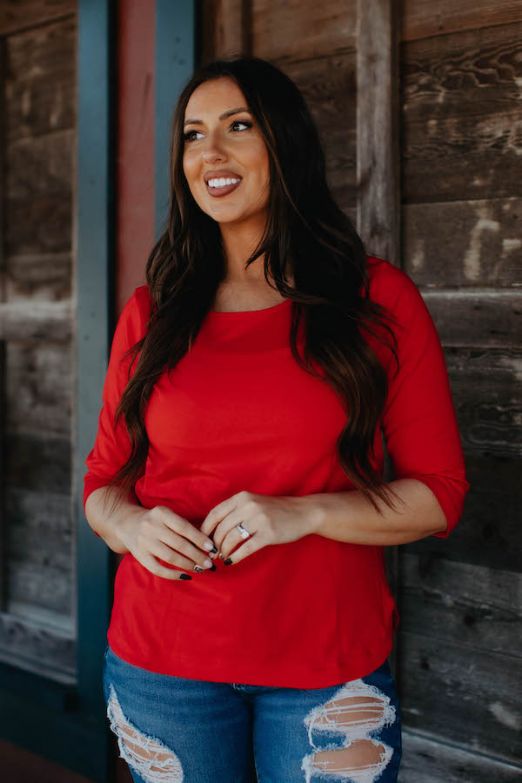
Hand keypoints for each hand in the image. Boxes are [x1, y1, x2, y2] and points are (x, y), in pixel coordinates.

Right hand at [117, 506, 217, 579]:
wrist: (127, 523)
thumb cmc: (157, 521)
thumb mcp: (168, 516)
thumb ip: (184, 526)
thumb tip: (208, 545)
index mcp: (161, 513)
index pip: (184, 528)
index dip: (199, 539)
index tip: (212, 548)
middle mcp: (151, 526)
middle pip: (179, 544)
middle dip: (197, 555)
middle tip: (210, 564)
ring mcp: (144, 542)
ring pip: (170, 557)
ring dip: (188, 565)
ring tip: (200, 569)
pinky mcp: (139, 556)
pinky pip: (158, 569)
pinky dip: (173, 574)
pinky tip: (185, 576)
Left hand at [200, 491, 316, 564]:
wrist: (302, 512)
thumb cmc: (275, 510)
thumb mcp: (253, 502)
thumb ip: (235, 511)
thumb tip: (212, 529)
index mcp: (242, 497)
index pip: (215, 513)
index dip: (205, 529)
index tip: (202, 540)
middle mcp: (249, 506)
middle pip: (221, 528)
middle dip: (214, 543)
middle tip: (213, 553)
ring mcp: (259, 519)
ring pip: (231, 538)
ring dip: (224, 551)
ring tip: (223, 557)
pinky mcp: (269, 534)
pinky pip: (246, 548)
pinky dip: (235, 557)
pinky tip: (231, 562)